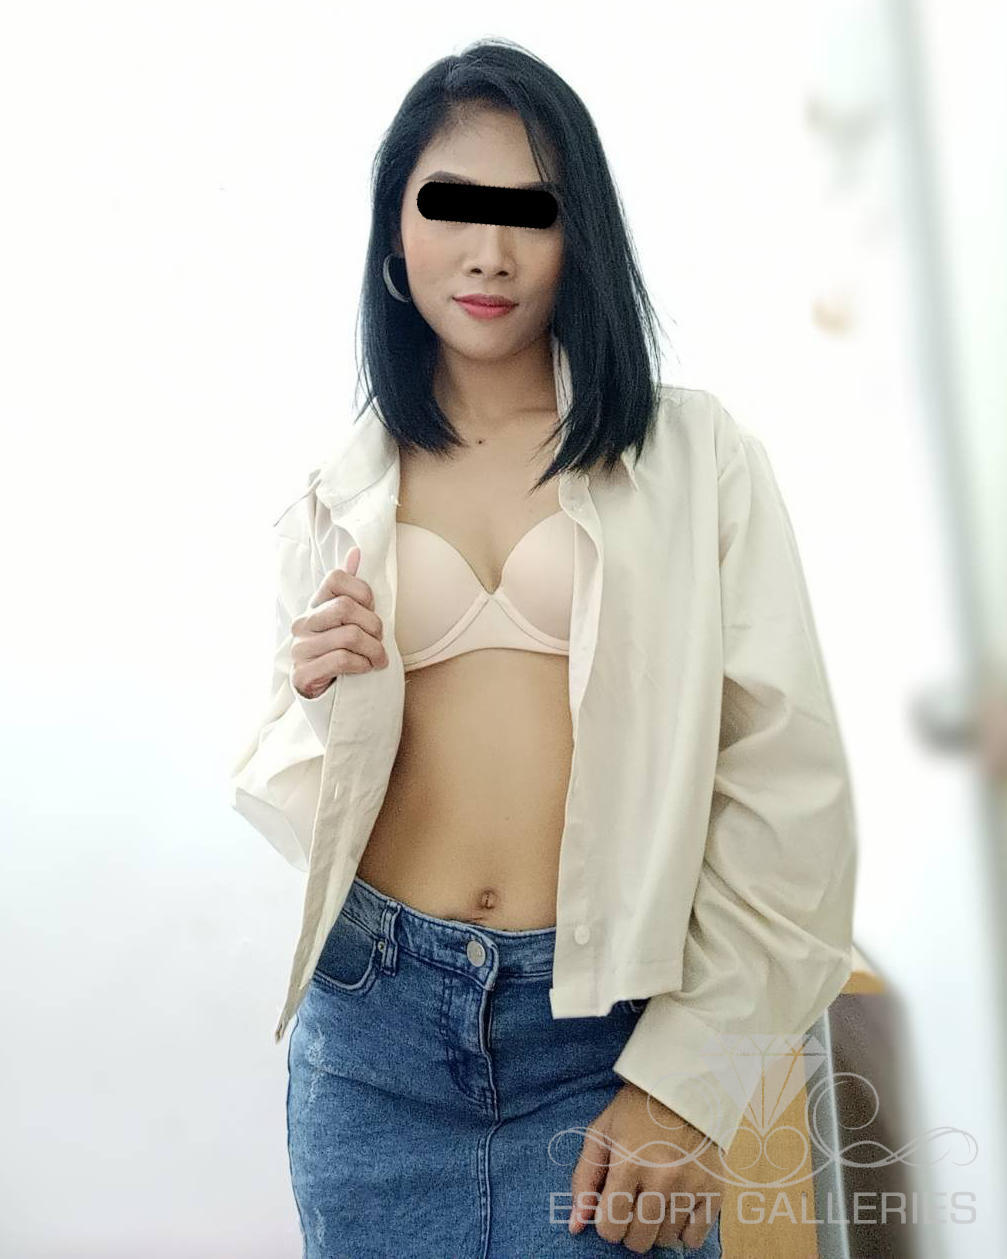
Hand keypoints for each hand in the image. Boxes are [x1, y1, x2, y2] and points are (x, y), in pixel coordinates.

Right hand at [290, 546, 388, 698]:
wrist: (323, 691)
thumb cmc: (340, 650)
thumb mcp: (347, 619)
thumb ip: (351, 588)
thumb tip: (356, 552)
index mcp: (314, 605)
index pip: (336, 578)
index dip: (362, 592)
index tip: (371, 609)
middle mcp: (302, 623)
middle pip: (346, 607)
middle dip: (373, 625)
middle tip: (380, 640)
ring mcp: (299, 648)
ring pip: (349, 636)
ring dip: (373, 650)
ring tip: (378, 658)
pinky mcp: (302, 673)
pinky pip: (341, 660)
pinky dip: (361, 664)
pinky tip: (365, 668)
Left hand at [569, 1082, 723, 1253]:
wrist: (682, 1089)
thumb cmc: (634, 1112)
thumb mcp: (600, 1134)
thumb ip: (583, 1180)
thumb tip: (576, 1226)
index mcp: (630, 1163)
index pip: (611, 1226)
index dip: (605, 1222)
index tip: (610, 1206)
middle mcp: (663, 1178)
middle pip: (638, 1240)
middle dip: (628, 1229)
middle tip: (632, 1204)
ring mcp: (691, 1186)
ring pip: (665, 1241)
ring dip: (655, 1229)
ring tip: (653, 1200)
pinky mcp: (714, 1190)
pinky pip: (695, 1239)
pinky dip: (683, 1232)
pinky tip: (676, 1208)